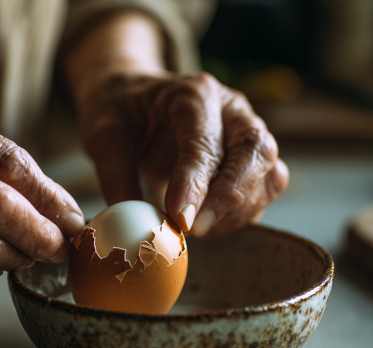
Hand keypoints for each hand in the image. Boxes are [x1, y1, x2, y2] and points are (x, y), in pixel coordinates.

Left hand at [75, 71, 288, 236]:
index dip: (196, 183)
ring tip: (196, 229)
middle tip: (196, 230)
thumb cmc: (121, 111)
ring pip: (270, 174)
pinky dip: (242, 215)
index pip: (205, 141)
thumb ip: (114, 175)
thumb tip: (131, 223)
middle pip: (256, 151)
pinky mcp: (255, 158)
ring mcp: (249, 131)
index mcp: (193, 93)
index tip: (180, 219)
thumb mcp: (103, 134)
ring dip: (238, 211)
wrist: (134, 97)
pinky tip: (208, 224)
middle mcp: (232, 108)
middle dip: (230, 197)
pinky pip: (266, 190)